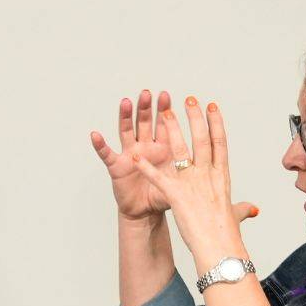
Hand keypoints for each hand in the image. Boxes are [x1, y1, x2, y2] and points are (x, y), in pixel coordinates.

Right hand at [89, 90, 178, 220]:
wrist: (146, 212)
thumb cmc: (163, 196)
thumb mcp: (179, 180)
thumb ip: (189, 168)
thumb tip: (209, 159)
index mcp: (162, 147)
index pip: (162, 124)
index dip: (163, 110)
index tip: (166, 95)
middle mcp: (145, 146)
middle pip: (144, 122)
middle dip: (145, 108)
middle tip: (147, 94)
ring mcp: (129, 154)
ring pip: (126, 131)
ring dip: (125, 116)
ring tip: (126, 102)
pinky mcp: (117, 166)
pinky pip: (107, 154)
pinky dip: (100, 145)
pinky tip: (95, 135)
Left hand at [130, 97, 257, 266]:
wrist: (220, 247)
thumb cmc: (227, 234)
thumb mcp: (236, 216)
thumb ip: (243, 209)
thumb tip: (253, 209)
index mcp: (222, 177)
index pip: (220, 143)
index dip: (216, 123)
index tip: (212, 107)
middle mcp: (208, 175)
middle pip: (201, 139)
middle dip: (194, 117)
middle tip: (188, 99)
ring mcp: (192, 184)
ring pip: (180, 150)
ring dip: (171, 131)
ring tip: (164, 113)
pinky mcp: (177, 196)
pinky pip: (158, 178)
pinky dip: (146, 168)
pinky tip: (136, 157)